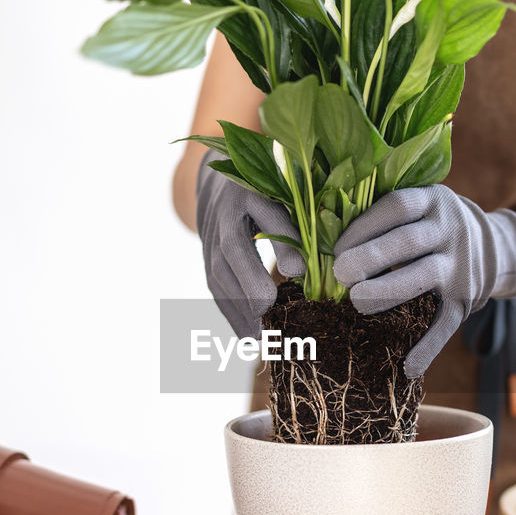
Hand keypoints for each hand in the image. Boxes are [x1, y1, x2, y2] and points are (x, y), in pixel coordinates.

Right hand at [196, 155, 304, 336]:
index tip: (297, 272)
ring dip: (237, 307)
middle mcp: (226, 209)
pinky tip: (247, 337)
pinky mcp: (205, 252)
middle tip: (268, 311)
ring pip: (218, 270)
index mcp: (253, 188)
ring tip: (258, 337)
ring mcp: (210, 232)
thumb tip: (310, 268)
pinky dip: (231, 313)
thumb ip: (301, 221)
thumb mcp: (288, 193)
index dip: (281, 240)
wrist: (220, 177)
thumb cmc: (269, 187)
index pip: (267, 211)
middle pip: (233, 247)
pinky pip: (214, 285)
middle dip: (249, 281)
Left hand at [332, 185, 515, 377]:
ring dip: (387, 292)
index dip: (363, 227)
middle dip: (369, 258)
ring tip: (356, 303)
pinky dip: (429, 347)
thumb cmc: (430, 226)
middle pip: (406, 242)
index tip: (336, 248)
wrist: (492, 246)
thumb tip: (324, 238)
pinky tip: (408, 367)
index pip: (396, 207)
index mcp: (432, 200)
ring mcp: (461, 264)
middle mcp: (450, 228)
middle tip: (340, 275)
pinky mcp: (467, 297)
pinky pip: (447, 323)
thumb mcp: (418, 207)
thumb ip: (383, 216)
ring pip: (423, 277)